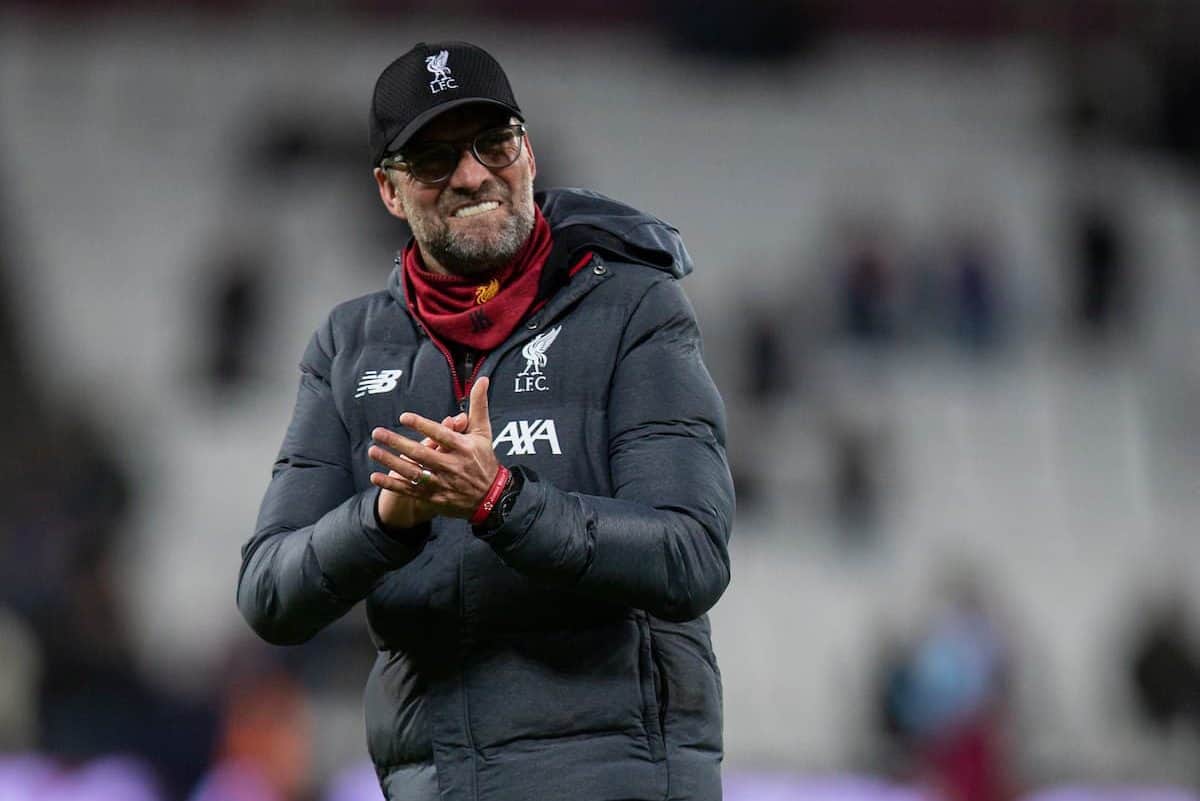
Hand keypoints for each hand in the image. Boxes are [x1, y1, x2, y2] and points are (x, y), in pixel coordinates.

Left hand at [368, 377, 499, 519]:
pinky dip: (392, 484)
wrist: (492, 497)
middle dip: (398, 443)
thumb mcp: (483, 432)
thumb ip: (479, 404)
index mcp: (463, 448)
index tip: (403, 417)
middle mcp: (452, 466)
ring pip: (413, 473)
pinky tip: (375, 476)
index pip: (441, 435)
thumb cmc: (484, 459)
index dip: (422, 426)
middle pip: (421, 454)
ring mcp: (442, 483)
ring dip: (391, 462)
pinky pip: (409, 491)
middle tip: (377, 432)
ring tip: (373, 450)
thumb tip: (482, 379)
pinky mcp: (434, 497)